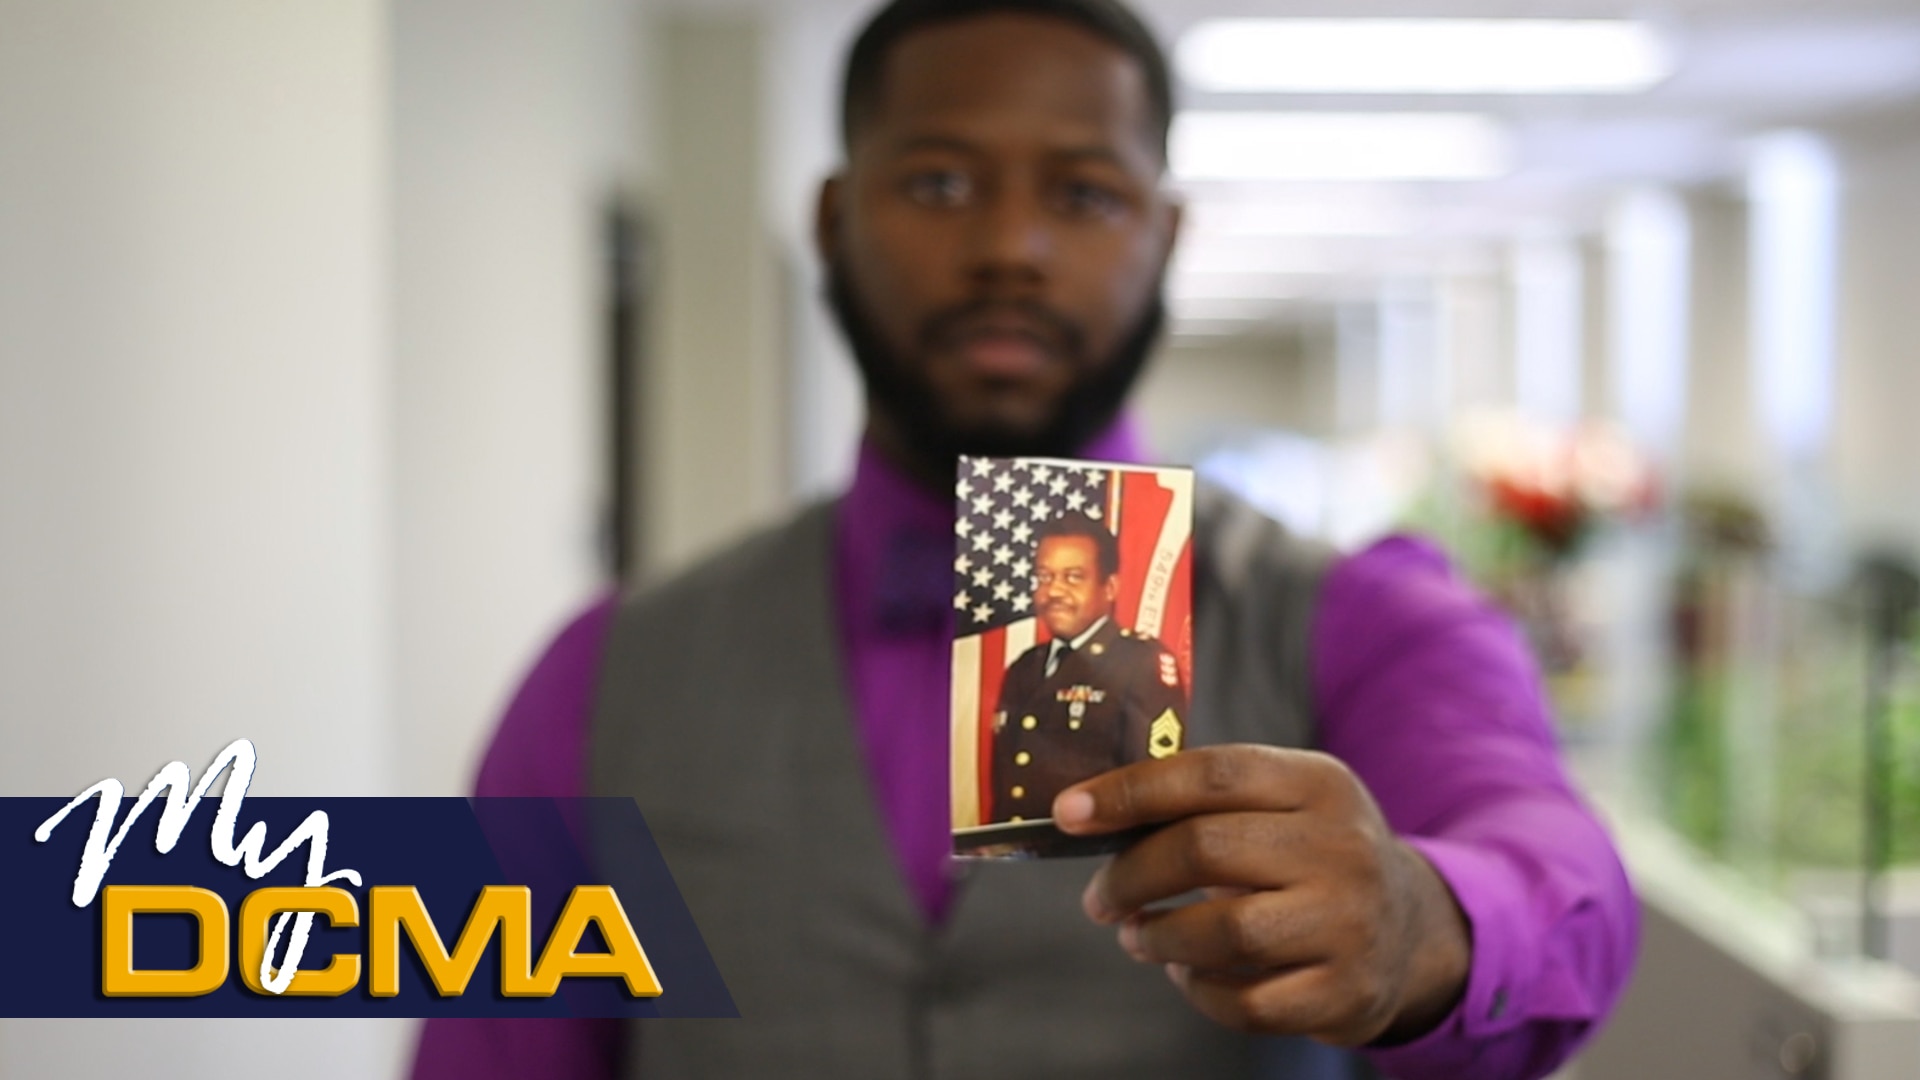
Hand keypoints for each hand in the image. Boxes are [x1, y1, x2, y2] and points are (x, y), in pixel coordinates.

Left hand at [1052, 745, 1470, 1046]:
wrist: (1411, 931)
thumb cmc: (1311, 856)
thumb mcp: (1285, 803)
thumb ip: (1207, 800)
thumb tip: (1090, 810)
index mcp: (1320, 783)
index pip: (1210, 774)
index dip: (1130, 792)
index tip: (1068, 814)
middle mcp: (1344, 848)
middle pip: (1205, 850)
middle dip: (1131, 875)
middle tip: (1098, 897)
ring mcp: (1349, 923)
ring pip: (1222, 932)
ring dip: (1157, 936)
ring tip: (1135, 935)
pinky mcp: (1345, 992)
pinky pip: (1244, 1001)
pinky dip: (1198, 990)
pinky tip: (1187, 973)